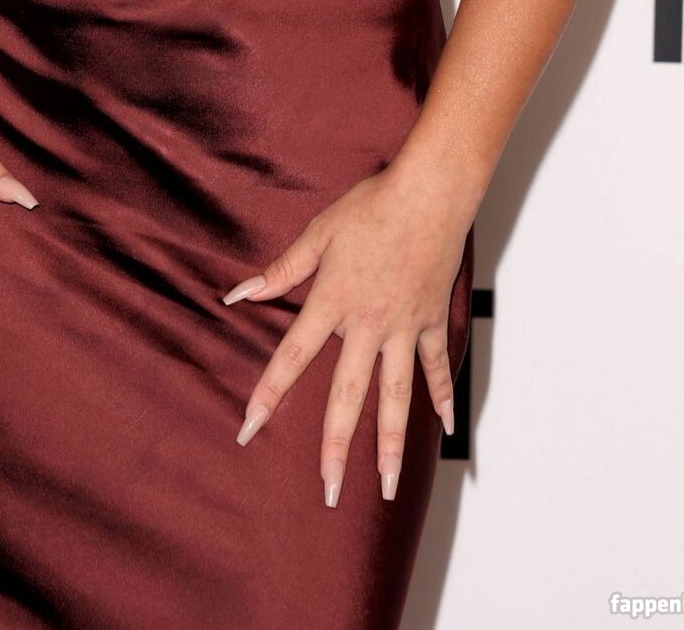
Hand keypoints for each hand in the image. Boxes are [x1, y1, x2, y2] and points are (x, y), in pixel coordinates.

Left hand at [221, 157, 473, 506]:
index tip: (249, 428)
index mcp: (334, 302)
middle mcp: (369, 324)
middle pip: (347, 395)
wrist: (430, 192)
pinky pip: (436, 366)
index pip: (293, 356)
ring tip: (386, 484)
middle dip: (335, 446)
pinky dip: (442, 395)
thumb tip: (238, 293)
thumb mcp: (319, 233)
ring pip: (396, 395)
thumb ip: (282, 270)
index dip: (269, 393)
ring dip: (390, 442)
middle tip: (328, 491)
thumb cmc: (372, 206)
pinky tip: (446, 426)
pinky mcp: (432, 320)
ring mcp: (405, 327)